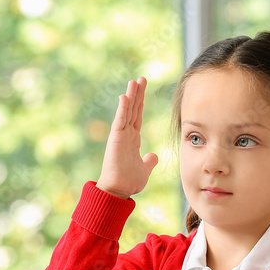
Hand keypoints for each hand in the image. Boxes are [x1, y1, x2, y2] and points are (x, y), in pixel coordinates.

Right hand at [96, 77, 158, 197]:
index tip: (143, 89)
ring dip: (130, 96)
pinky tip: (125, 97)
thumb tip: (153, 156)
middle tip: (141, 78)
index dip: (140, 102)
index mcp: (132, 139)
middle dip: (137, 94)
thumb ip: (149, 161)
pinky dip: (122, 109)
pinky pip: (120, 121)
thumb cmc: (129, 182)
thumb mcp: (144, 169)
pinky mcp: (115, 139)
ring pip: (126, 112)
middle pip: (132, 109)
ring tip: (135, 81)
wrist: (118, 190)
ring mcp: (120, 135)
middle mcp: (126, 134)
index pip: (137, 116)